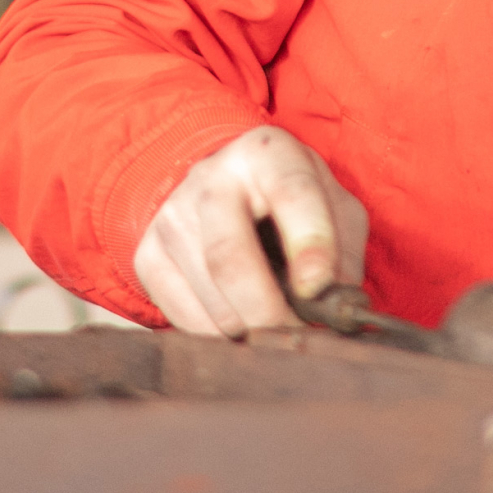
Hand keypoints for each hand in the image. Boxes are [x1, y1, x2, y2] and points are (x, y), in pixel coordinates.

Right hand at [133, 126, 368, 336]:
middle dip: (269, 313)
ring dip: (248, 331)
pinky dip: (218, 337)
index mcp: (267, 154)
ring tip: (272, 328)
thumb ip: (345, 247)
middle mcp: (211, 178)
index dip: (310, 244)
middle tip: (296, 338)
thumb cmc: (287, 200)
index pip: (291, 194)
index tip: (319, 288)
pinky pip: (182, 316)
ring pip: (209, 297)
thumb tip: (338, 306)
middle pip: (231, 258)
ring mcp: (172, 216)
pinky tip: (239, 325)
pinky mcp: (148, 254)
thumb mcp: (329, 203)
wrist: (217, 185)